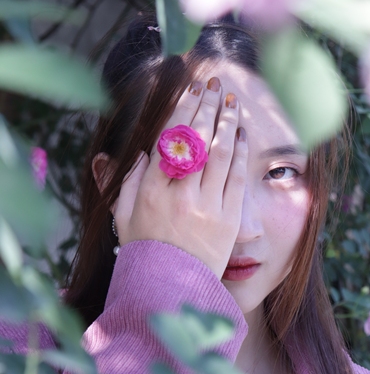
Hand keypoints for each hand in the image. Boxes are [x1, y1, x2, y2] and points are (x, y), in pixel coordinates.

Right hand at [113, 77, 247, 279]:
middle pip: (197, 140)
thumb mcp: (123, 217)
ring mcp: (207, 207)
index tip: (192, 90)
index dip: (184, 110)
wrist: (171, 288)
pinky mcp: (229, 220)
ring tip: (232, 101)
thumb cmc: (144, 250)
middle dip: (208, 106)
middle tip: (215, 85)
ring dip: (227, 123)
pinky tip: (241, 134)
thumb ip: (126, 181)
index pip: (170, 139)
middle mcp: (180, 195)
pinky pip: (236, 178)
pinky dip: (240, 153)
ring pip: (220, 154)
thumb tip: (142, 152)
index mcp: (152, 191)